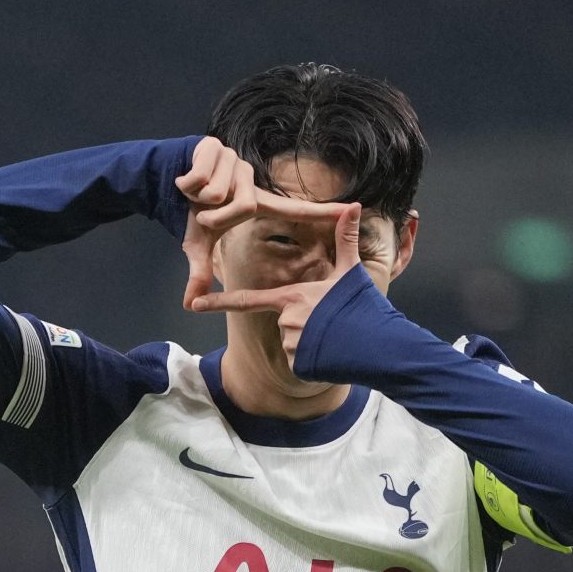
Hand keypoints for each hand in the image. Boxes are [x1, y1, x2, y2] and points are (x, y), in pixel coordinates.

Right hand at [176, 136, 347, 309]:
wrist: (167, 178)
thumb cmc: (192, 211)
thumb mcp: (198, 244)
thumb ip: (200, 272)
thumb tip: (188, 304)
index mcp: (255, 203)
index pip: (295, 210)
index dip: (323, 212)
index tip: (353, 209)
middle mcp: (251, 181)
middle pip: (244, 205)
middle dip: (217, 215)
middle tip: (203, 214)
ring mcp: (236, 163)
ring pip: (219, 191)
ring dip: (199, 197)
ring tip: (195, 194)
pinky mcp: (216, 147)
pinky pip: (202, 177)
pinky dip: (188, 182)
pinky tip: (186, 179)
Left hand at [191, 202, 362, 369]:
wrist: (378, 345)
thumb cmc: (362, 306)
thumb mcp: (352, 271)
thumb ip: (346, 240)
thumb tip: (354, 205)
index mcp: (291, 297)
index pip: (248, 300)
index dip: (219, 302)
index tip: (194, 304)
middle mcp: (286, 321)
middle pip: (285, 322)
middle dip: (305, 324)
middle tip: (330, 323)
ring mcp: (291, 345)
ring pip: (294, 343)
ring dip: (311, 342)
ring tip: (333, 337)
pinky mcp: (299, 366)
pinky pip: (300, 362)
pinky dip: (314, 360)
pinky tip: (331, 354)